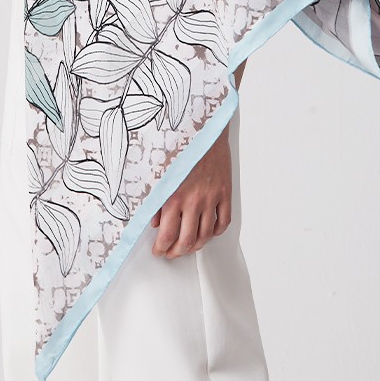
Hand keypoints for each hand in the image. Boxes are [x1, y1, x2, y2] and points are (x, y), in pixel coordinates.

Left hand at [150, 124, 231, 258]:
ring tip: (188, 247)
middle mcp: (193, 200)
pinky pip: (224, 220)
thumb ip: (155, 199)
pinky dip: (217, 231)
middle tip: (171, 253)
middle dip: (177, 252)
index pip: (167, 234)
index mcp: (173, 196)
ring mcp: (211, 198)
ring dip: (196, 246)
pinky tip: (210, 231)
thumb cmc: (179, 145)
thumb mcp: (159, 170)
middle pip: (187, 240)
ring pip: (206, 234)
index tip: (159, 251)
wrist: (204, 126)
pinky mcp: (225, 192)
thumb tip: (154, 222)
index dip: (162, 248)